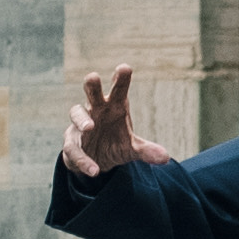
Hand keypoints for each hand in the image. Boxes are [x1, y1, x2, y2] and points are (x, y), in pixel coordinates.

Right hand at [62, 68, 178, 179]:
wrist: (97, 162)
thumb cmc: (116, 144)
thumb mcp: (133, 149)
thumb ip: (147, 151)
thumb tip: (166, 158)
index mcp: (114, 106)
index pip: (119, 89)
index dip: (121, 78)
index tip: (124, 68)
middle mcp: (97, 110)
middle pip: (92, 93)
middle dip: (92, 85)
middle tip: (93, 77)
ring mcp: (82, 124)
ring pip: (76, 113)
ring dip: (82, 118)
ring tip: (90, 126)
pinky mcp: (72, 141)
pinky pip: (73, 148)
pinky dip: (83, 159)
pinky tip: (94, 170)